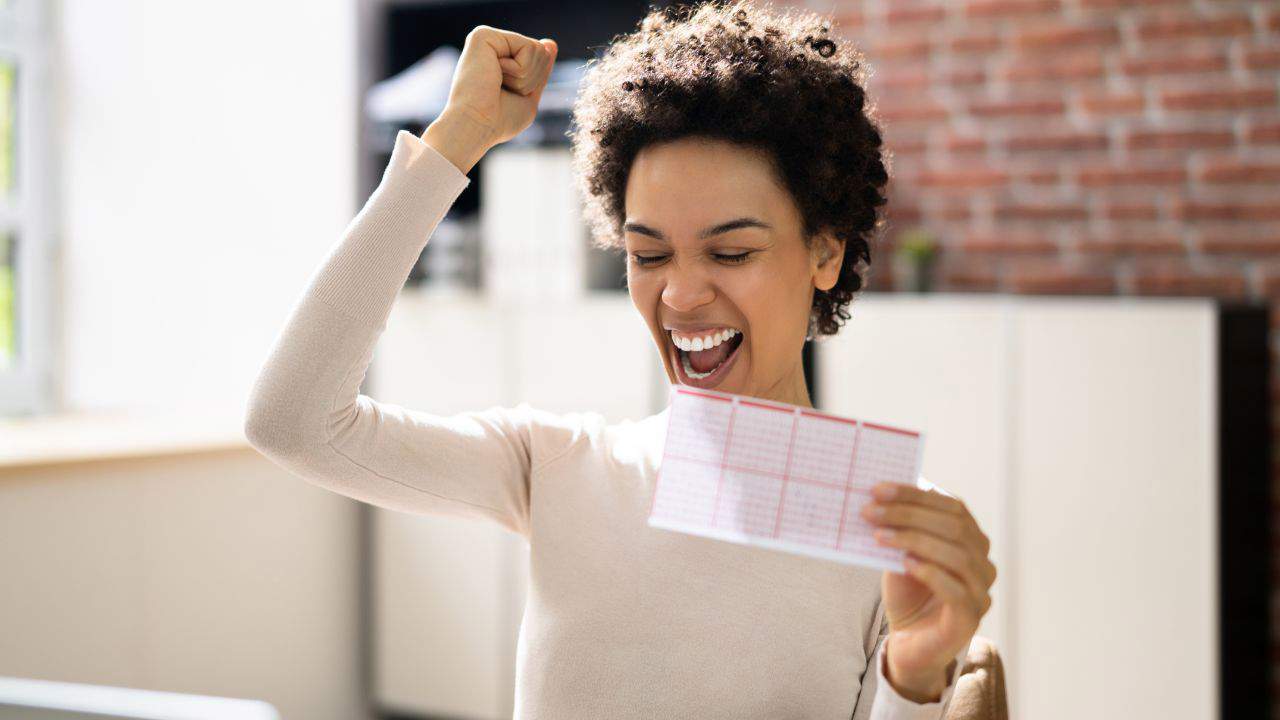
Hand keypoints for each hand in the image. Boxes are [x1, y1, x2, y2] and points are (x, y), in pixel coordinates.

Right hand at [442, 25, 557, 150]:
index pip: (540, 59)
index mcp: (500, 59)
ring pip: (538, 48)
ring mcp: (487, 38)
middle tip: (503, 90)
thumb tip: (550, 43)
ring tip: (498, 84)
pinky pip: (528, 46)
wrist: (476, 126)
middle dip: (531, 78)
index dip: (534, 83)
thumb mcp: (528, 97)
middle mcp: (492, 45)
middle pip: (541, 51)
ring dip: (525, 76)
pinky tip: (496, 75)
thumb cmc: (498, 121)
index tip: (508, 95)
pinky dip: (520, 70)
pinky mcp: (484, 35)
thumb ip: (540, 71)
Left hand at [860, 481, 995, 701]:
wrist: (909, 642)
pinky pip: (956, 590)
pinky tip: (905, 564)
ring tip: (880, 536)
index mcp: (971, 539)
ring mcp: (982, 590)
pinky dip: (930, 572)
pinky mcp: (971, 618)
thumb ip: (900, 530)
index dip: (916, 495)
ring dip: (915, 540)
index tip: (878, 489)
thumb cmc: (908, 593)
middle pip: (954, 526)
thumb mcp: (901, 554)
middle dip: (909, 514)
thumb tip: (879, 497)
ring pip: (958, 555)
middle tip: (871, 510)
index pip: (952, 505)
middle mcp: (983, 561)